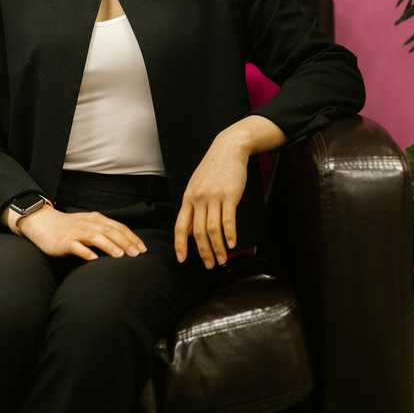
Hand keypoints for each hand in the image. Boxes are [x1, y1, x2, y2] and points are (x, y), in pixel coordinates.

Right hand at [19, 207, 147, 260]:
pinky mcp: (64, 241)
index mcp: (96, 219)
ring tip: (120, 255)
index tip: (143, 249)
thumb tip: (124, 244)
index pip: (118, 227)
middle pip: (110, 231)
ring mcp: (76, 232)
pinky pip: (76, 246)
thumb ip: (104, 231)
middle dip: (125, 242)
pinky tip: (94, 259)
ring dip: (109, 246)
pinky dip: (85, 252)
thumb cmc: (69, 227)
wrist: (42, 222)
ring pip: (95, 237)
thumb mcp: (89, 225)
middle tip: (137, 254)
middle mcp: (88, 224)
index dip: (131, 237)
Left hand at [174, 133, 247, 268]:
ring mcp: (214, 197)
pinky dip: (230, 234)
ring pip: (213, 229)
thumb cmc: (213, 168)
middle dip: (203, 252)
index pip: (181, 226)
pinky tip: (233, 244)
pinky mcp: (229, 195)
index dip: (180, 245)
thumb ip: (192, 206)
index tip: (182, 260)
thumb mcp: (196, 185)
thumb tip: (190, 230)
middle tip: (210, 265)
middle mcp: (198, 199)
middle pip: (198, 232)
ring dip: (218, 248)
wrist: (228, 149)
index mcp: (188, 198)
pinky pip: (228, 220)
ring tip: (223, 259)